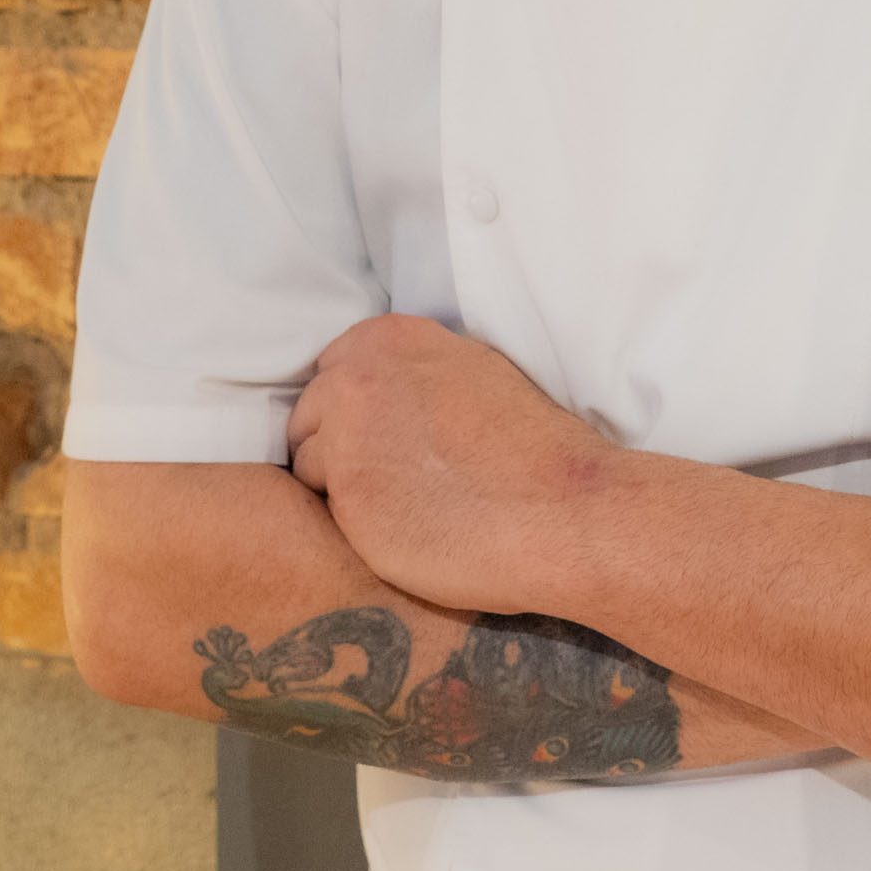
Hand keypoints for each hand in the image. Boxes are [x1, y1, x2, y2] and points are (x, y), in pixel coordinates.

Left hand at [285, 313, 602, 614]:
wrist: (563, 510)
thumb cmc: (531, 447)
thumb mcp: (469, 369)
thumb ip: (410, 370)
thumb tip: (381, 386)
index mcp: (386, 339)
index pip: (330, 370)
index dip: (352, 410)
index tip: (384, 436)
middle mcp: (355, 379)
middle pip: (308, 416)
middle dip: (336, 446)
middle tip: (390, 478)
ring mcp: (345, 438)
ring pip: (308, 466)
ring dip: (340, 487)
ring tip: (400, 507)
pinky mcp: (347, 498)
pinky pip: (326, 513)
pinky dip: (354, 524)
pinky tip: (403, 530)